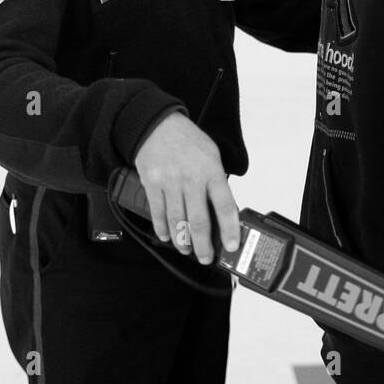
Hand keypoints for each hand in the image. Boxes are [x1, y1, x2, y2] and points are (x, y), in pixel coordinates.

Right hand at [133, 112, 239, 264]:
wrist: (157, 125)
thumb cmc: (187, 141)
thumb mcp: (211, 156)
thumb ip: (217, 183)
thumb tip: (223, 212)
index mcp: (211, 171)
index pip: (225, 206)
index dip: (229, 229)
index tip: (231, 246)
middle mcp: (191, 178)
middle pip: (199, 220)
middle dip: (203, 245)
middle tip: (205, 258)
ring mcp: (170, 182)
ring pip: (177, 221)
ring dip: (182, 241)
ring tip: (186, 250)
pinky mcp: (152, 184)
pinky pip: (158, 213)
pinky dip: (162, 228)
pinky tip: (166, 236)